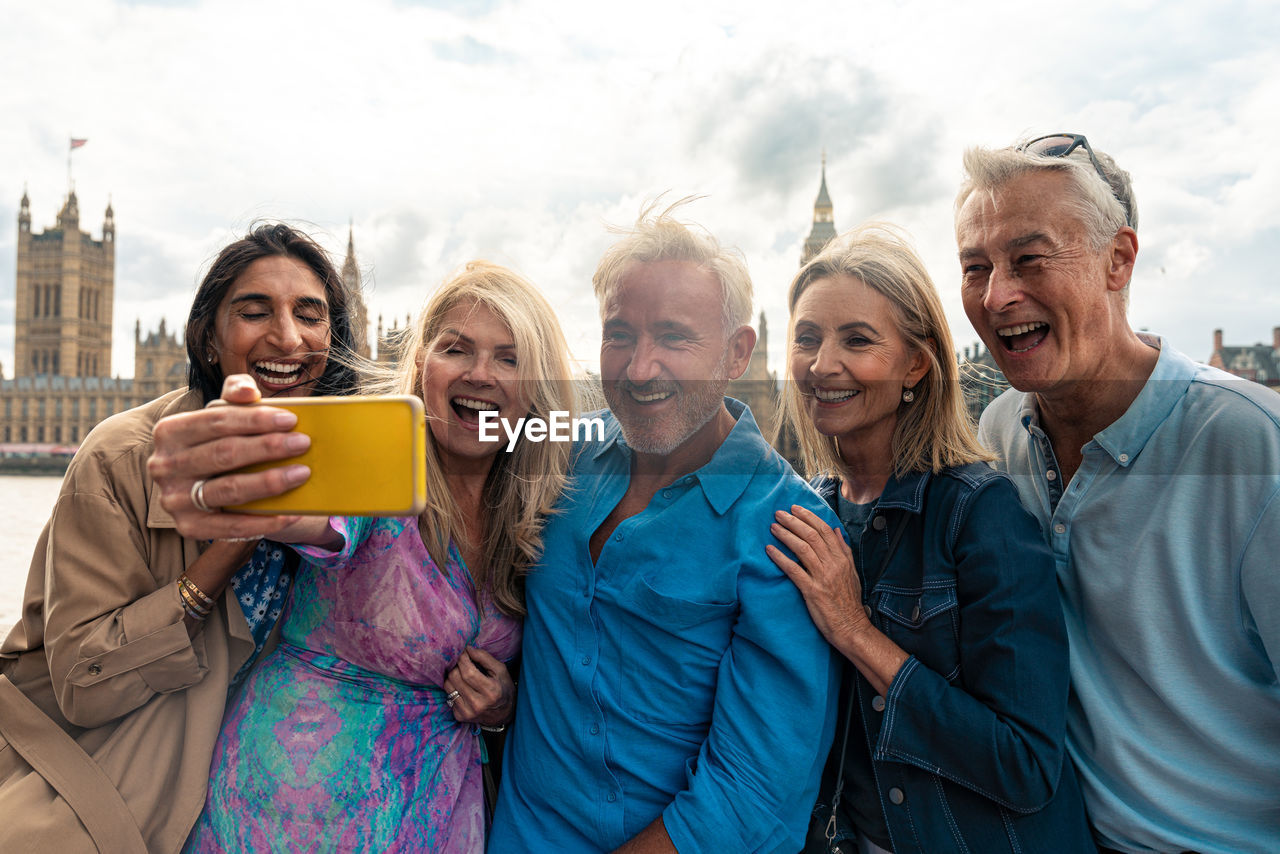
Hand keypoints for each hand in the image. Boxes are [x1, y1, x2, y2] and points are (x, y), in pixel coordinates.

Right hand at [147, 374, 309, 539]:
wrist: (203, 485)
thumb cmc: (218, 442)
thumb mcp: (221, 415)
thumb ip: (234, 395)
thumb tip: (248, 391)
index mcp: (170, 432)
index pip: (216, 420)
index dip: (255, 419)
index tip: (290, 420)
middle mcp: (165, 466)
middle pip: (224, 453)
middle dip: (268, 447)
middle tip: (302, 443)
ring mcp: (174, 499)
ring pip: (229, 489)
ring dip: (270, 481)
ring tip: (301, 473)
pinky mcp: (188, 527)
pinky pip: (231, 527)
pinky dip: (264, 521)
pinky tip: (290, 513)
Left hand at [443, 646, 514, 726]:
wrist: (504, 714)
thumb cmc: (503, 687)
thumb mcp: (500, 670)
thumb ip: (484, 657)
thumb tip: (468, 649)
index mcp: (491, 691)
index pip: (468, 672)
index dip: (463, 659)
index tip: (464, 652)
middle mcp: (478, 704)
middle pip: (455, 678)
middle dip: (457, 666)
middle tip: (463, 662)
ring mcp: (468, 712)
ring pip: (448, 686)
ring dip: (453, 676)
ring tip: (462, 674)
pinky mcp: (460, 716)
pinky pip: (448, 696)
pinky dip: (453, 688)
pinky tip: (462, 688)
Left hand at [767, 504, 869, 646]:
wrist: (851, 627)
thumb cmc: (849, 601)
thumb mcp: (851, 572)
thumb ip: (844, 550)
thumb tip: (835, 530)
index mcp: (842, 559)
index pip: (824, 531)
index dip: (809, 517)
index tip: (795, 509)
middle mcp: (833, 565)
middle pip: (811, 536)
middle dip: (794, 522)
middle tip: (779, 513)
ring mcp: (822, 577)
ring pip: (802, 549)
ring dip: (786, 535)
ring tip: (773, 527)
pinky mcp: (812, 591)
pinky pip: (794, 570)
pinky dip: (781, 558)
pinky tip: (769, 550)